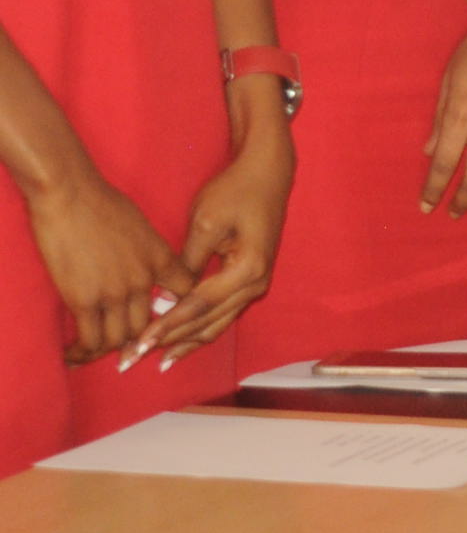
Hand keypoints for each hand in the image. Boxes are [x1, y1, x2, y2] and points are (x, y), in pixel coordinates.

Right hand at [24, 170, 192, 367]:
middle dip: (142, 339)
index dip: (179, 310)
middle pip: (152, 325)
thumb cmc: (102, 202)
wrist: (70, 194)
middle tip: (127, 347)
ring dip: (111, 349)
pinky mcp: (84, 299)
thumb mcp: (140, 225)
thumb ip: (147, 251)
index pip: (186, 294)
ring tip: (96, 352)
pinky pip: (91, 339)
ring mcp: (115, 292)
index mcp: (161, 258)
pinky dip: (83, 353)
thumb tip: (145, 265)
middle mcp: (143, 279)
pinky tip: (73, 355)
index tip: (166, 320)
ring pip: (122, 338)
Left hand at [144, 109, 293, 371]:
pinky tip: (178, 343)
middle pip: (208, 322)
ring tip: (151, 359)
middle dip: (170, 342)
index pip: (198, 305)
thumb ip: (186, 264)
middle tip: (132, 358)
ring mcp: (257, 284)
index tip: (136, 342)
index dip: (165, 326)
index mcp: (247, 269)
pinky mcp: (250, 280)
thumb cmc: (235, 192)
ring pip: (217, 324)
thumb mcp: (205, 223)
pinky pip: (222, 313)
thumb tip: (163, 300)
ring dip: (184, 342)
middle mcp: (257, 283)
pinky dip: (198, 329)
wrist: (268, 173)